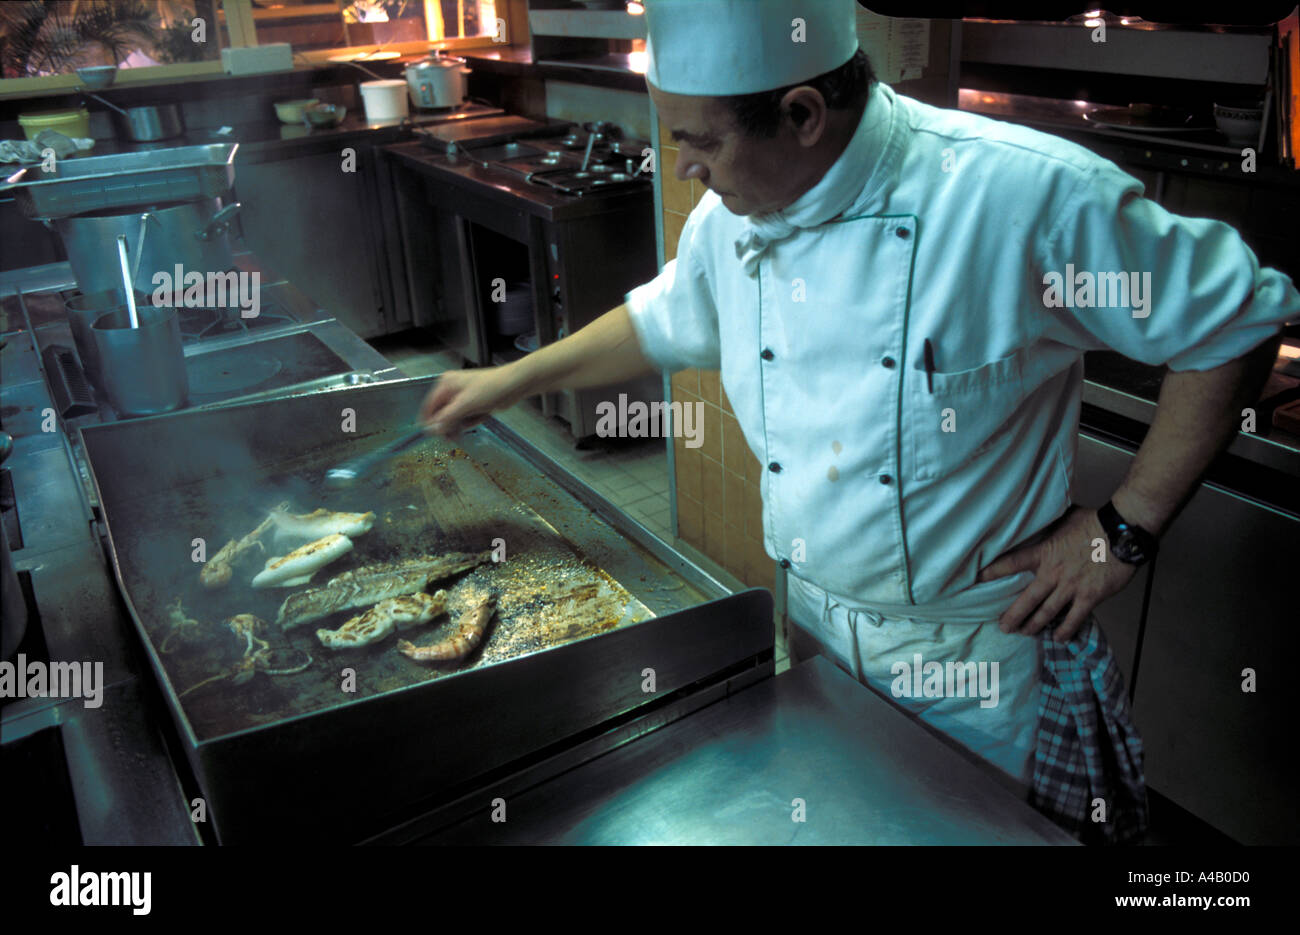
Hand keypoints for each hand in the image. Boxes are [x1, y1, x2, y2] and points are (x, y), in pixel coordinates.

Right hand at [419, 367, 520, 437]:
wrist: (514, 385)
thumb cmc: (491, 388)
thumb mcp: (465, 404)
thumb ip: (447, 417)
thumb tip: (433, 428)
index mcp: (446, 384)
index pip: (430, 405)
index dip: (430, 421)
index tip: (431, 435)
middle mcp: (452, 389)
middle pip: (441, 413)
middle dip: (449, 424)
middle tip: (451, 437)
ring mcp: (463, 397)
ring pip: (454, 417)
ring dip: (462, 424)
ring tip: (472, 423)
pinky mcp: (473, 404)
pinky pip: (466, 417)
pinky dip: (472, 421)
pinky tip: (482, 416)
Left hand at [977, 506, 1136, 640]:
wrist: (1122, 533)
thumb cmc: (1095, 522)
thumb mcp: (1064, 519)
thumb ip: (1050, 525)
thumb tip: (1040, 514)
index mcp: (1044, 552)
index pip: (1011, 563)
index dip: (993, 572)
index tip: (978, 580)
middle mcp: (1053, 573)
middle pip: (1026, 600)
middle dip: (1012, 616)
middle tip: (1003, 627)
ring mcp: (1071, 587)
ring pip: (1047, 613)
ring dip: (1034, 625)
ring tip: (1024, 633)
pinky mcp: (1089, 597)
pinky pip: (1074, 619)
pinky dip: (1065, 630)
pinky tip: (1058, 637)